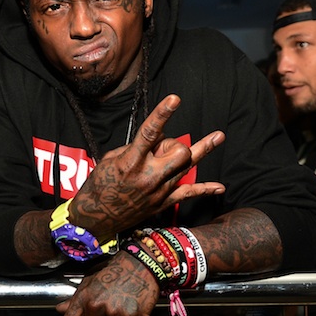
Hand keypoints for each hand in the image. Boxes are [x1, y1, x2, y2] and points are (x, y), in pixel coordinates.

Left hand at [55, 252, 159, 315]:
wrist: (139, 264)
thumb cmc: (113, 272)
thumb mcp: (89, 282)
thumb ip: (75, 299)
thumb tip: (60, 309)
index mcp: (83, 298)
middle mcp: (96, 306)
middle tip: (108, 312)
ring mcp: (114, 312)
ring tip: (122, 304)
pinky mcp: (131, 315)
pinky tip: (132, 305)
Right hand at [70, 94, 225, 241]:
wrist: (96, 217)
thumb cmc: (99, 185)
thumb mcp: (109, 159)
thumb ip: (134, 147)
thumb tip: (153, 140)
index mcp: (130, 162)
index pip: (150, 133)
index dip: (163, 113)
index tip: (175, 99)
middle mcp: (148, 176)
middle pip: (179, 151)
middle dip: (172, 144)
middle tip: (158, 150)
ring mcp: (158, 190)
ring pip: (188, 166)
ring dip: (202, 149)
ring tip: (218, 136)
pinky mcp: (163, 203)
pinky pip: (188, 193)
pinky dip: (205, 189)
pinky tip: (220, 187)